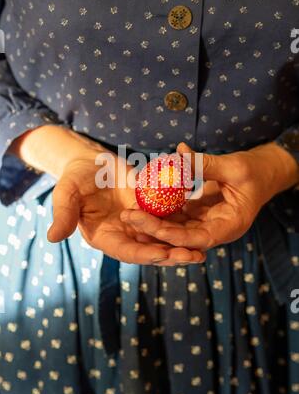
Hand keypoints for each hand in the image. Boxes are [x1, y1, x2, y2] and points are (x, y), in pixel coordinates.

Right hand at [47, 149, 204, 264]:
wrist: (90, 163)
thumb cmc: (75, 177)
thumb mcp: (67, 193)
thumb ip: (63, 214)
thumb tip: (52, 238)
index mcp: (104, 237)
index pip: (125, 251)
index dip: (144, 253)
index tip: (163, 254)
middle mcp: (124, 235)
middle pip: (149, 249)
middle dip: (171, 255)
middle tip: (194, 257)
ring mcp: (138, 225)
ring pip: (162, 238)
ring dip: (182, 244)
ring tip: (204, 249)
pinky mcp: (150, 211)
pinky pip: (167, 219)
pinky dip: (183, 223)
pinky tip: (203, 225)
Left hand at [120, 141, 298, 250]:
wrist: (263, 172)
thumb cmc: (255, 171)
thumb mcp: (234, 167)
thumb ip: (206, 165)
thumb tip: (178, 154)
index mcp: (229, 227)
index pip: (197, 239)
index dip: (172, 235)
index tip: (148, 225)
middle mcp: (215, 229)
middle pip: (181, 236)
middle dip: (154, 228)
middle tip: (129, 215)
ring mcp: (206, 222)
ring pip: (175, 226)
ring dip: (153, 219)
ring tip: (129, 209)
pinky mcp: (198, 213)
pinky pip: (177, 212)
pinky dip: (161, 206)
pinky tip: (143, 197)